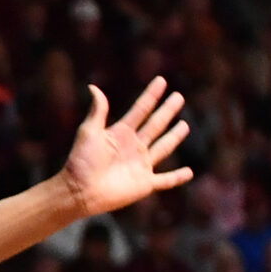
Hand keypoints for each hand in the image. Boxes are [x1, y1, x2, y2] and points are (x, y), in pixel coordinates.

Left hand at [62, 77, 192, 216]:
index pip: (140, 109)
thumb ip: (97, 111)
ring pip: (164, 147)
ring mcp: (141, 165)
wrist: (80, 190)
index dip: (151, 95)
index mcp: (121, 133)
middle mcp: (133, 147)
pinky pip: (166, 180)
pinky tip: (190, 172)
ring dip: (174, 136)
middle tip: (178, 97)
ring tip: (184, 125)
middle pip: (155, 125)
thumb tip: (94, 87)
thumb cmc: (81, 162)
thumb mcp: (89, 132)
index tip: (161, 80)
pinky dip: (178, 177)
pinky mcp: (145, 183)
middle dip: (167, 111)